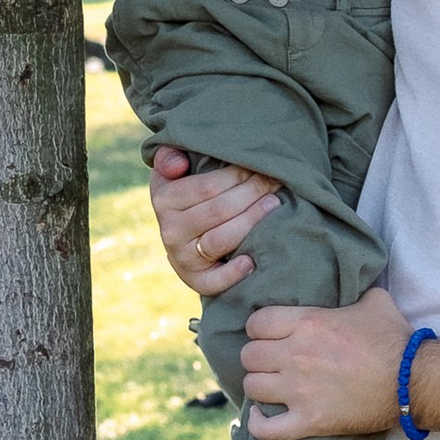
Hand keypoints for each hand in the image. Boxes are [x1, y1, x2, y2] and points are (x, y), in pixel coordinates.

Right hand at [149, 140, 281, 296]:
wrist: (182, 237)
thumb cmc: (187, 196)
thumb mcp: (172, 173)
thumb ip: (170, 158)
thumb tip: (179, 165)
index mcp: (164, 199)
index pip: (206, 187)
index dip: (237, 175)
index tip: (259, 166)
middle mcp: (170, 230)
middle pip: (218, 211)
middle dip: (252, 192)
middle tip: (275, 182)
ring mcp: (182, 257)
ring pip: (220, 240)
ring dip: (251, 221)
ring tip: (274, 204)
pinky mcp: (195, 280)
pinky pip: (213, 281)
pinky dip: (233, 273)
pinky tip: (251, 261)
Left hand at [242, 286, 406, 439]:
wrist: (414, 382)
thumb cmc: (395, 340)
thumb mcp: (375, 302)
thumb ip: (354, 290)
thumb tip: (354, 282)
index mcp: (308, 323)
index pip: (256, 323)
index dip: (260, 328)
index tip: (270, 335)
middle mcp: (297, 355)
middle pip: (249, 355)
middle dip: (258, 357)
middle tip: (272, 361)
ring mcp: (300, 391)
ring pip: (252, 387)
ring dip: (260, 386)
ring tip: (272, 386)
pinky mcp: (310, 420)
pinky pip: (266, 428)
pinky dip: (259, 424)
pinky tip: (262, 416)